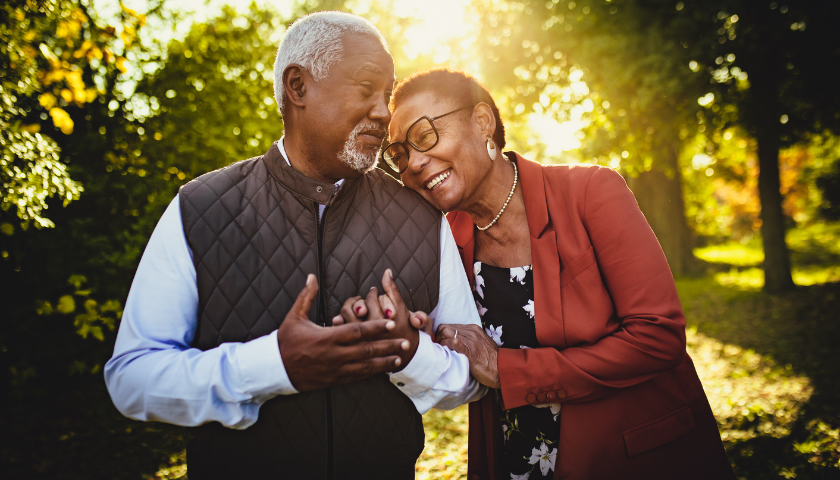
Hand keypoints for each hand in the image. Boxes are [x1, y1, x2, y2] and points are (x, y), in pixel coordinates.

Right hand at [277, 274, 410, 391]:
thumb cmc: (285, 341)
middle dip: (388, 345)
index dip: (375, 327)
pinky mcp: (333, 380)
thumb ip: (306, 296)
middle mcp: (333, 355)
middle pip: (366, 350)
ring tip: (400, 358)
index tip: (391, 322)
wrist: (274, 370)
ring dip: (383, 362)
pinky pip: (356, 377)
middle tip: (406, 341)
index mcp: (326, 338)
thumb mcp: (294, 316)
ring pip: (364, 367)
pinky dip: (370, 373)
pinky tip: (382, 370)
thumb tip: (312, 276)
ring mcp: (335, 369)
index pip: (356, 331)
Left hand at [331, 270, 419, 370]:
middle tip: (364, 301)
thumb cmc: (405, 330)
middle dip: (359, 301)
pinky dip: (339, 321)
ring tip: (356, 309)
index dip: (372, 293)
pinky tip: (343, 319)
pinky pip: (340, 328)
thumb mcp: (403, 310)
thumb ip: (393, 290)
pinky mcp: (352, 345)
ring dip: (349, 307)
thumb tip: (386, 272)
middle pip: (356, 307)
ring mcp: (360, 339)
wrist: (404, 356)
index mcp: (383, 321)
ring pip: (346, 316)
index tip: (374, 292)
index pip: (371, 299)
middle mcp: (370, 331)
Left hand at [437, 324, 500, 388]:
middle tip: (439, 348)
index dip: (441, 334)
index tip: (441, 343)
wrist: (502, 369)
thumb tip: (455, 342)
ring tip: (443, 352)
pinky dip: (445, 347)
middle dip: (438, 337)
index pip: (449, 325)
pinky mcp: (469, 350)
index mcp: (473, 329)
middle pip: (444, 327)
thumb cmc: (491, 360)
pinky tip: (447, 354)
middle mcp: (471, 331)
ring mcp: (470, 340)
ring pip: (445, 333)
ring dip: (440, 343)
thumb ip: (469, 340)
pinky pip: (451, 343)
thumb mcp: (481, 344)